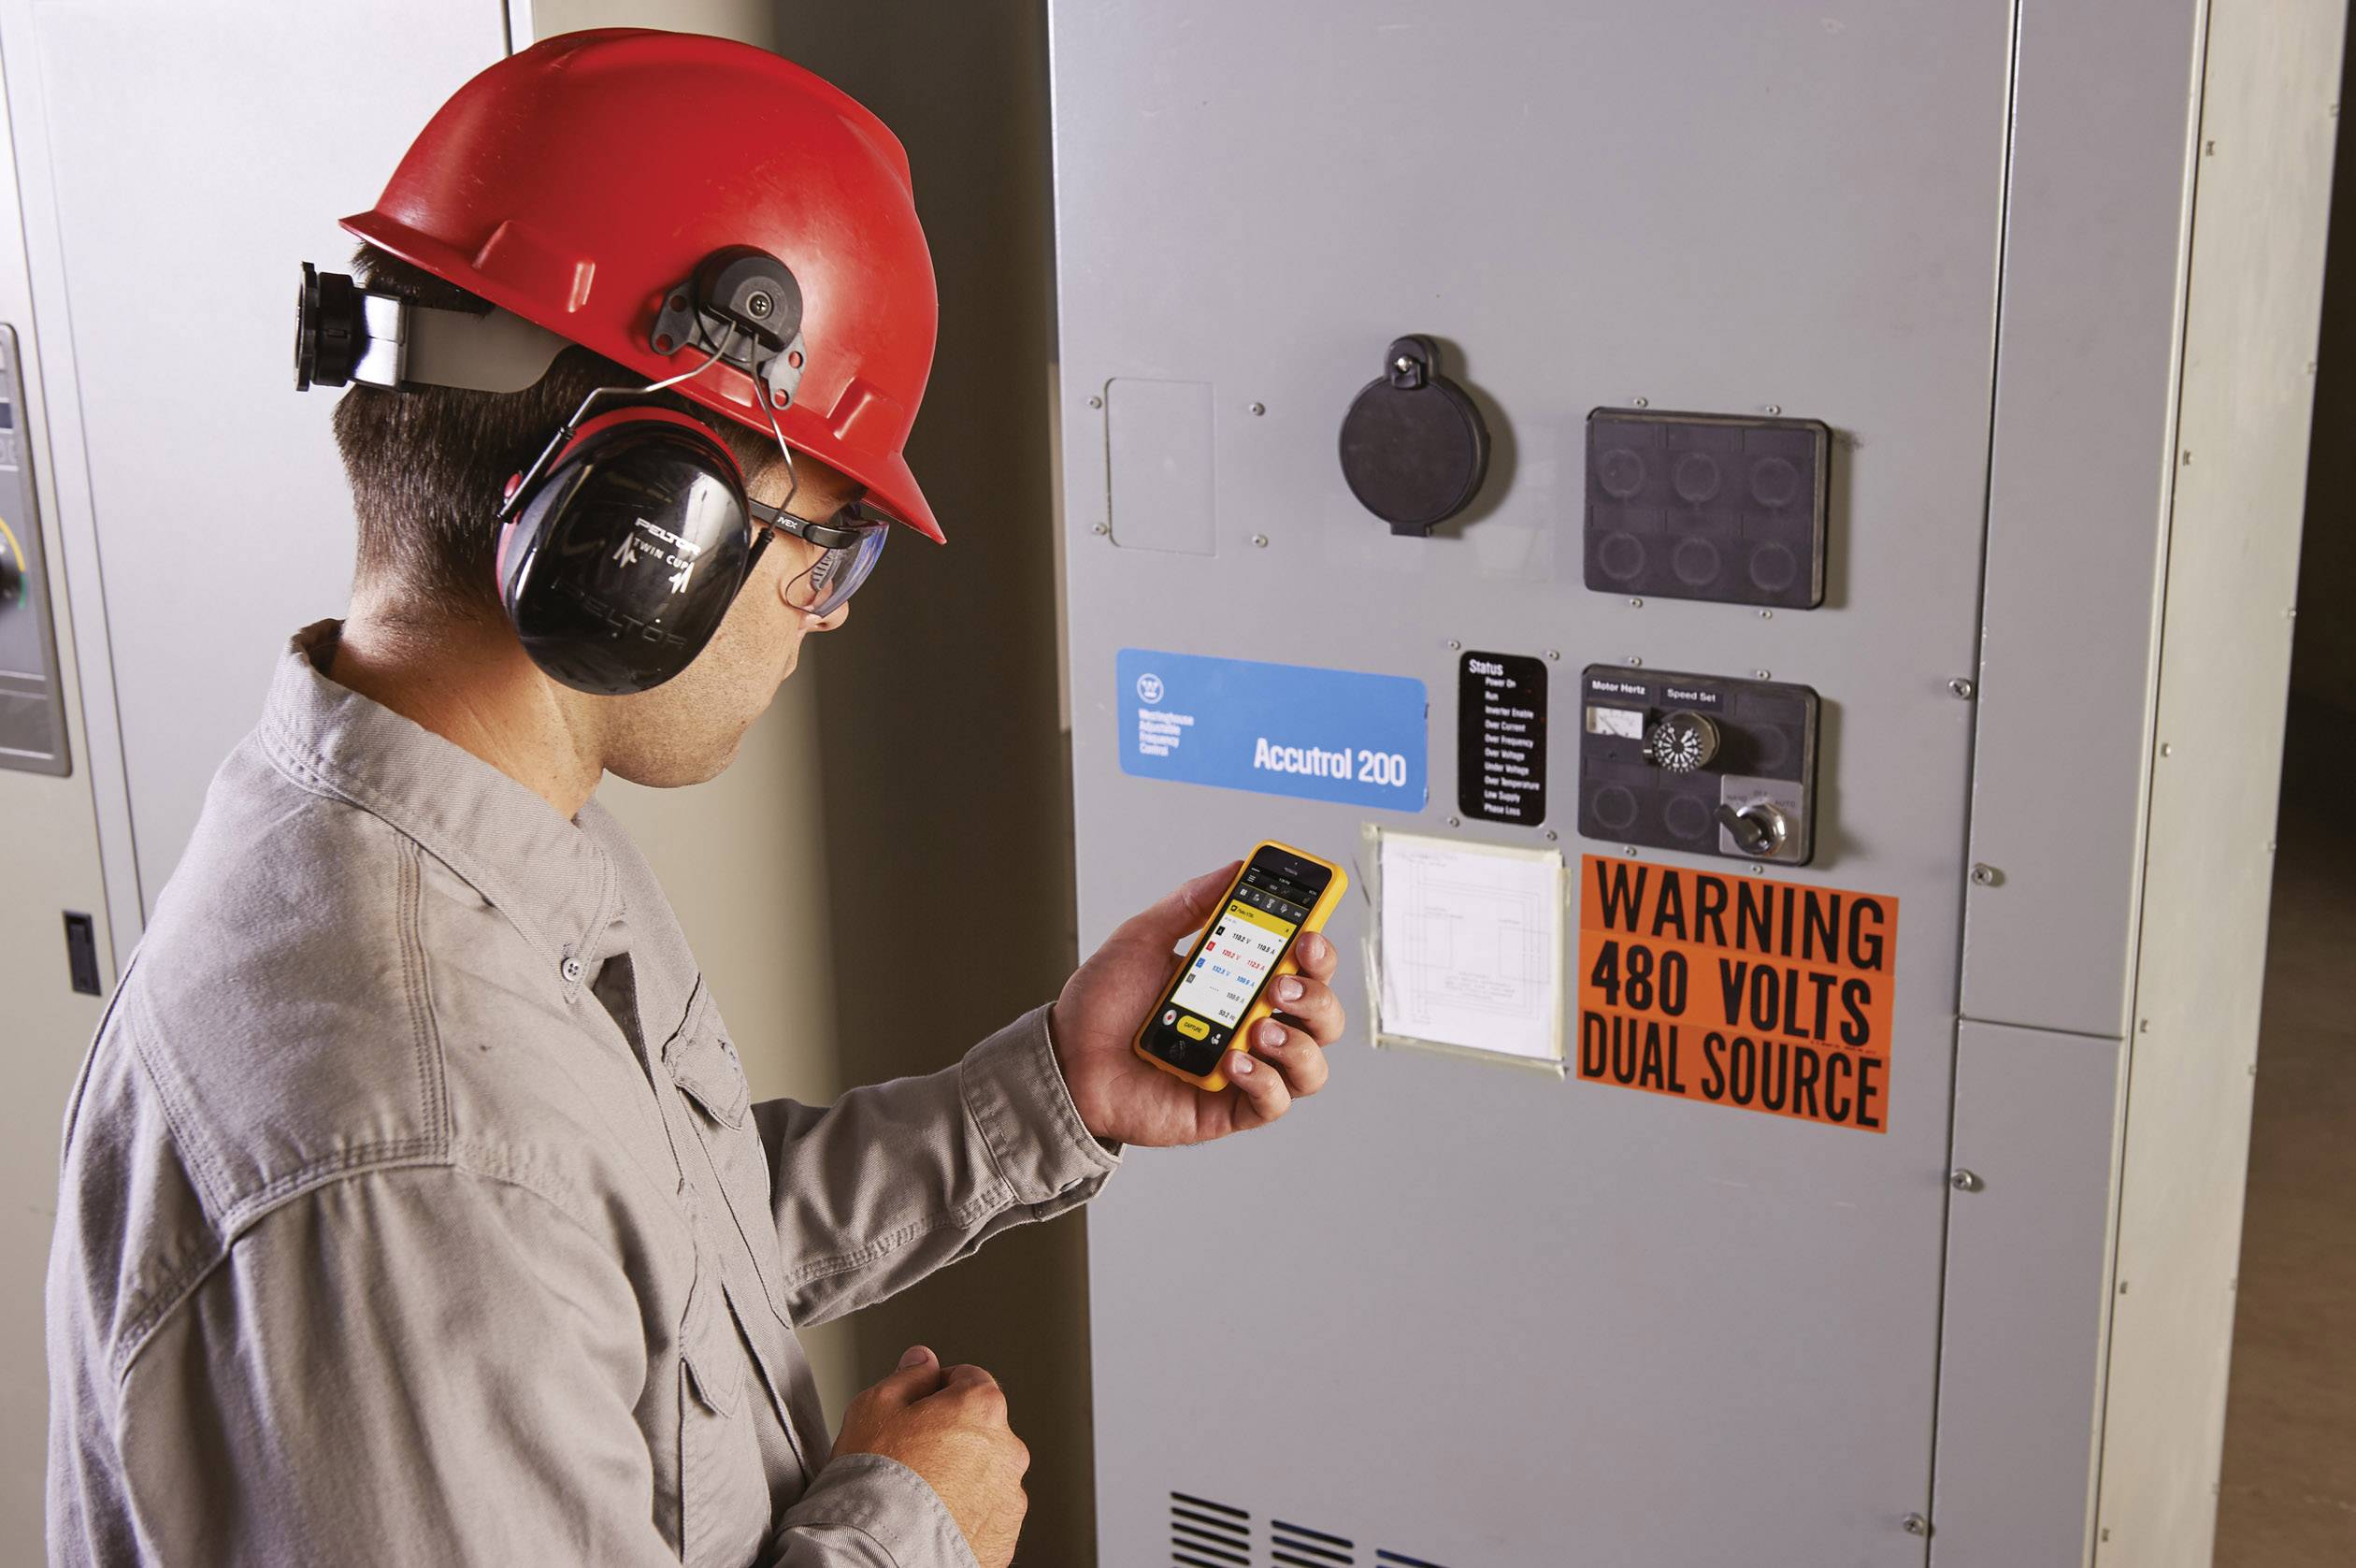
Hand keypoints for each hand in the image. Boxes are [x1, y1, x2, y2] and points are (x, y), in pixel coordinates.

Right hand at [832, 1346, 1028, 1567]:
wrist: (879, 1553)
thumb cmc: (875, 1479)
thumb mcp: (875, 1406)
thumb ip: (908, 1375)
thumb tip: (922, 1360)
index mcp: (982, 1407)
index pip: (968, 1379)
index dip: (936, 1390)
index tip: (917, 1408)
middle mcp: (1008, 1449)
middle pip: (980, 1429)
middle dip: (950, 1436)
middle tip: (910, 1456)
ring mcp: (1010, 1497)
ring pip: (985, 1474)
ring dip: (961, 1478)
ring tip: (919, 1496)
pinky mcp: (1005, 1538)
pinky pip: (986, 1516)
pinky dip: (966, 1516)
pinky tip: (932, 1521)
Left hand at [1051, 863, 1347, 1145]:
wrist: (1065, 1062)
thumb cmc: (1101, 1007)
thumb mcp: (1142, 940)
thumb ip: (1188, 905)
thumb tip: (1232, 870)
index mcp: (1239, 984)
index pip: (1302, 966)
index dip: (1319, 951)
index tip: (1309, 933)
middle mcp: (1250, 1026)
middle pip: (1321, 1013)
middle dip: (1317, 994)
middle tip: (1282, 982)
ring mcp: (1244, 1069)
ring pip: (1311, 1063)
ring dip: (1298, 1040)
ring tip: (1258, 1027)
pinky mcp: (1228, 1109)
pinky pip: (1274, 1101)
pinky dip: (1265, 1080)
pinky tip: (1235, 1061)